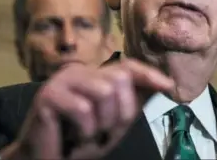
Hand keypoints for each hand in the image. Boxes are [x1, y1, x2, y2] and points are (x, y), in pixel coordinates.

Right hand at [0, 58, 173, 159]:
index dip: (149, 74)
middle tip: (105, 131)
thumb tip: (165, 84)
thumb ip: (134, 101)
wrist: (47, 159)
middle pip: (119, 79)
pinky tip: (73, 136)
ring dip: (103, 123)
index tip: (169, 87)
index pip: (127, 66)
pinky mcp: (48, 94)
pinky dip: (85, 131)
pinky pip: (83, 109)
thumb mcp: (115, 122)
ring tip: (88, 134)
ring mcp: (62, 80)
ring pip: (104, 92)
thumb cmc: (80, 140)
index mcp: (94, 75)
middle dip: (121, 113)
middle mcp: (79, 71)